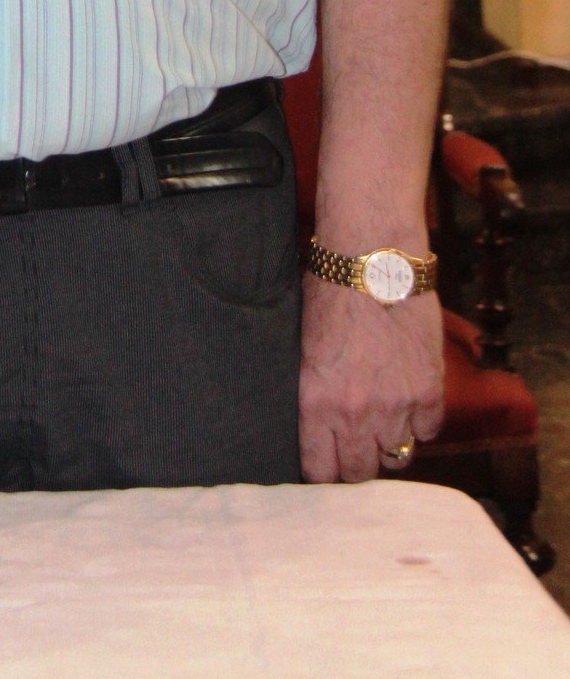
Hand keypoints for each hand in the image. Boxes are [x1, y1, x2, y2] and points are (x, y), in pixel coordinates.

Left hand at [299, 276, 442, 481]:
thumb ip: (312, 394)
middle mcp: (356, 415)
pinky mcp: (429, 391)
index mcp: (316, 404)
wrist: (371, 262)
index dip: (324, 468)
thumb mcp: (303, 348)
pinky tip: (409, 399)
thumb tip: (315, 425)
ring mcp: (396, 407)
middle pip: (360, 472)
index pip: (320, 470)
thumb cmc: (328, 293)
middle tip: (356, 444)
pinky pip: (428, 430)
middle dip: (356, 461)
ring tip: (384, 419)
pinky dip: (420, 420)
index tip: (327, 460)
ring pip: (397, 456)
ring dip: (389, 440)